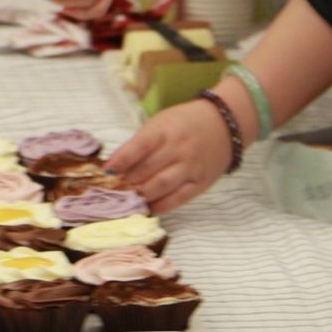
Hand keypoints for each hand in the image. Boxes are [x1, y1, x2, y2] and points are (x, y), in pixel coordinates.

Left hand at [108, 93, 239, 213]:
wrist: (224, 125)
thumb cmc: (184, 123)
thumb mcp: (160, 124)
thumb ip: (139, 144)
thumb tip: (114, 167)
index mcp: (166, 130)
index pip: (140, 146)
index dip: (122, 160)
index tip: (107, 171)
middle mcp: (179, 148)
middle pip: (148, 170)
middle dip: (127, 182)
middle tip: (112, 191)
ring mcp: (192, 167)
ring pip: (161, 186)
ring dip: (141, 195)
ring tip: (127, 200)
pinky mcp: (201, 183)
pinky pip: (178, 198)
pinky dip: (160, 206)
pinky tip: (147, 207)